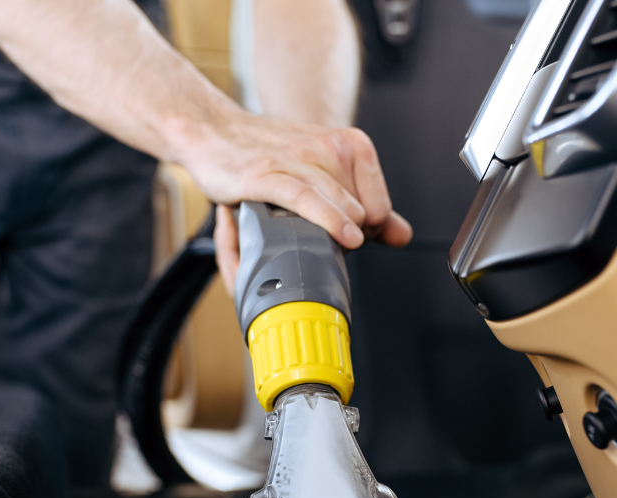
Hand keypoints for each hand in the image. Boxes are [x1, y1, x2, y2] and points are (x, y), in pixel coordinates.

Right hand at [174, 110, 411, 284]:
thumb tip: (402, 236)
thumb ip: (366, 205)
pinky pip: (306, 198)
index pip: (381, 208)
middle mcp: (329, 147)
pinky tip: (343, 236)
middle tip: (321, 236)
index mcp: (350, 144)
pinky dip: (328, 219)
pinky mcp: (265, 173)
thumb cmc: (269, 155)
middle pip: (363, 214)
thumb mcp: (324, 173)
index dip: (367, 231)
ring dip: (341, 235)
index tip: (345, 234)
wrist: (214, 130)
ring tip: (334, 248)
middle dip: (348, 235)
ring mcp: (297, 158)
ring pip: (340, 205)